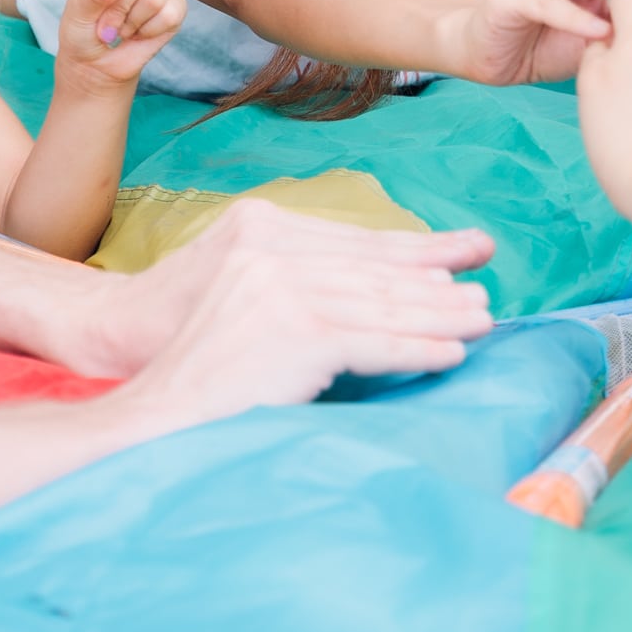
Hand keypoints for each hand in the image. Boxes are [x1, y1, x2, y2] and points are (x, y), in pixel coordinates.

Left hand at [51, 0, 187, 93]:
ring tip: (120, 27)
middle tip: (106, 22)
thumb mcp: (77, 14)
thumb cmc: (82, 32)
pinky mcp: (176, 3)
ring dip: (132, 23)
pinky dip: (149, 31)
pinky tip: (138, 32)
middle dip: (119, 8)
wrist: (96, 62)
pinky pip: (170, 15)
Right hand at [105, 200, 497, 423]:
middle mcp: (271, 249)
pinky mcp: (296, 331)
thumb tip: (364, 289)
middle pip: (374, 268)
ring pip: (381, 302)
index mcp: (259, 230)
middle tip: (484, 286)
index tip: (461, 249)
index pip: (353, 242)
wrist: (147, 401)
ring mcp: (282, 288)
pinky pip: (374, 341)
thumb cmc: (192, 358)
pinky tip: (452, 353)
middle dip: (436, 280)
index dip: (412, 247)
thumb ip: (292, 280)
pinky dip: (419, 348)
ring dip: (440, 314)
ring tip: (482, 320)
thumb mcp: (241, 297)